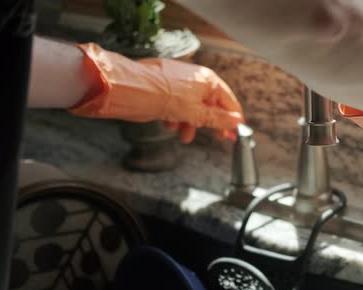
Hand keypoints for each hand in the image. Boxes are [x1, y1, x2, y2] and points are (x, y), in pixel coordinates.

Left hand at [69, 43, 242, 142]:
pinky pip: (178, 105)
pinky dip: (177, 117)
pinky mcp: (165, 89)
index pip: (228, 101)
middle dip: (210, 123)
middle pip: (211, 104)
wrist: (126, 89)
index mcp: (206, 80)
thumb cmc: (158, 95)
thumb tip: (236, 121)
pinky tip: (170, 124)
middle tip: (214, 136)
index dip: (232, 118)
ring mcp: (179, 83)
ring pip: (193, 107)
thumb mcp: (194, 113)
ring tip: (185, 135)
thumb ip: (217, 118)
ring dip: (192, 123)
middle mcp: (195, 79)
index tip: (233, 133)